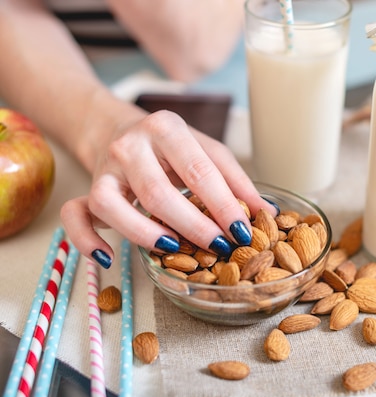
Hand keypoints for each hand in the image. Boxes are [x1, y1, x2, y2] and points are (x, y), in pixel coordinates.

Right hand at [61, 110, 276, 267]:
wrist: (115, 126)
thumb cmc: (170, 145)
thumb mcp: (205, 150)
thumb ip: (234, 179)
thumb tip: (267, 213)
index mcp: (167, 128)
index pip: (200, 171)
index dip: (224, 204)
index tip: (244, 231)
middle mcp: (130, 146)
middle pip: (159, 193)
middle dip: (193, 225)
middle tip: (220, 246)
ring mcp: (104, 169)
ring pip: (113, 207)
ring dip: (145, 234)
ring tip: (176, 248)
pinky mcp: (87, 189)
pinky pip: (75, 217)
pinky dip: (86, 240)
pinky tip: (109, 257)